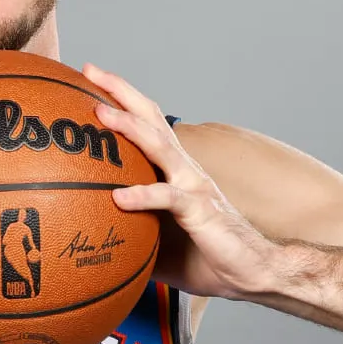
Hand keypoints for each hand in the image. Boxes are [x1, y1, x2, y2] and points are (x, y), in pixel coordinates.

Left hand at [82, 63, 279, 299]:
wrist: (253, 272)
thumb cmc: (207, 255)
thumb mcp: (158, 242)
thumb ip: (129, 232)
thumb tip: (91, 240)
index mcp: (175, 170)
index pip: (148, 123)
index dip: (122, 99)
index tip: (90, 77)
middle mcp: (185, 169)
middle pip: (151, 118)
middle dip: (121, 92)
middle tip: (90, 71)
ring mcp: (194, 186)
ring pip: (160, 147)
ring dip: (130, 127)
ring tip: (100, 115)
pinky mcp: (201, 211)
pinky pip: (169, 198)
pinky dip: (143, 195)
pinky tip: (119, 198)